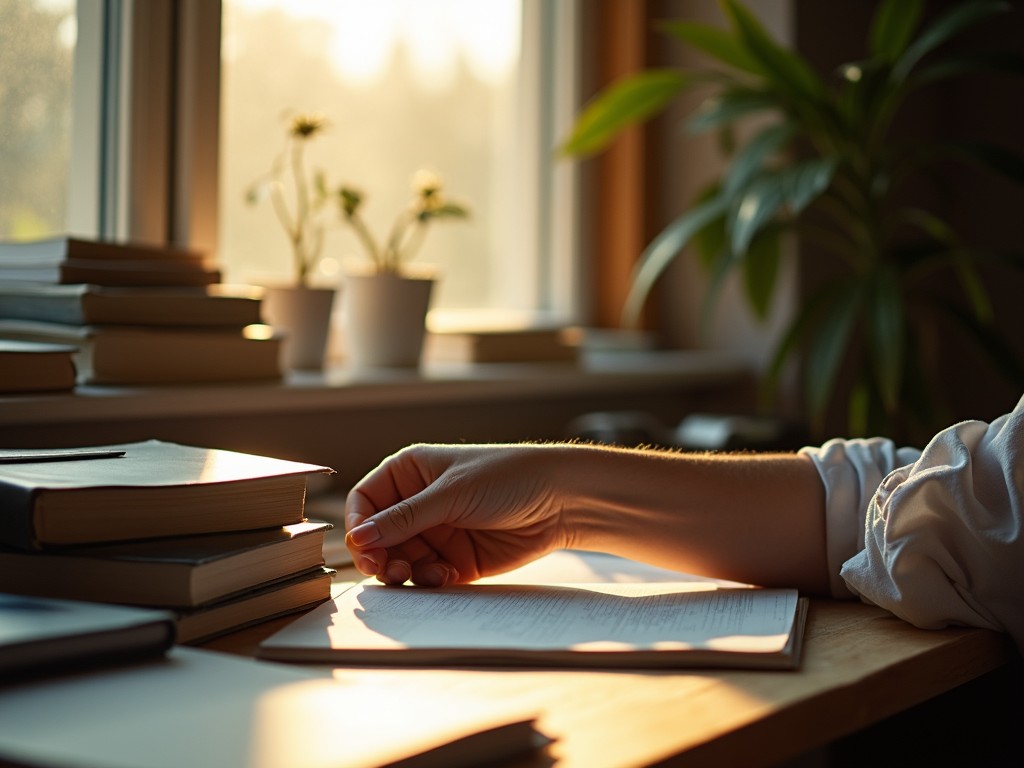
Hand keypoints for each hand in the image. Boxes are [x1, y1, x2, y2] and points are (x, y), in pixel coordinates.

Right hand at [345, 444, 568, 585]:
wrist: (560, 500)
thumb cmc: (508, 477)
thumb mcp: (452, 493)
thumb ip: (405, 518)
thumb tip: (360, 537)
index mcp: (410, 473)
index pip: (366, 501)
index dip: (359, 525)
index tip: (363, 547)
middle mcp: (418, 504)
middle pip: (378, 538)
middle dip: (379, 555)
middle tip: (386, 570)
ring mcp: (436, 533)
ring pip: (400, 561)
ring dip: (404, 572)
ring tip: (422, 574)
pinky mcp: (456, 560)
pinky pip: (427, 577)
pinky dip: (429, 581)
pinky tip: (446, 575)